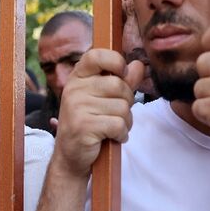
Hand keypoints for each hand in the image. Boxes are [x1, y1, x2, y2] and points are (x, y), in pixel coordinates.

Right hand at [52, 49, 142, 177]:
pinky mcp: (83, 126)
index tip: (121, 75)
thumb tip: (138, 65)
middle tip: (116, 114)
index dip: (116, 62)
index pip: (97, 55)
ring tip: (112, 128)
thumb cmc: (90, 123)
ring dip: (125, 122)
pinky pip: (118, 125)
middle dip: (126, 103)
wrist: (71, 155)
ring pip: (122, 107)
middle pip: (118, 86)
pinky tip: (112, 137)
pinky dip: (121, 134)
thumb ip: (123, 81)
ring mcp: (76, 107)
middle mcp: (74, 89)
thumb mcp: (104, 98)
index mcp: (77, 77)